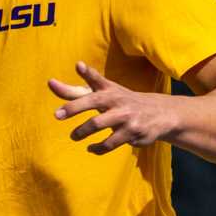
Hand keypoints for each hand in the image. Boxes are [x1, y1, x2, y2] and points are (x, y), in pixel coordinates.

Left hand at [47, 63, 178, 154]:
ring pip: (98, 124)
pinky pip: (110, 143)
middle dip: (73, 107)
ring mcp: (126, 116)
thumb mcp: (106, 92)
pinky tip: (91, 148)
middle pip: (93, 101)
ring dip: (83, 132)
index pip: (96, 79)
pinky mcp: (132, 133)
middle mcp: (117, 100)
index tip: (77, 66)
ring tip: (74, 136)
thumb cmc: (122, 101)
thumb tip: (56, 78)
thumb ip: (79, 88)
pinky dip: (98, 148)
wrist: (159, 114)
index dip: (87, 73)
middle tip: (56, 115)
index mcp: (109, 89)